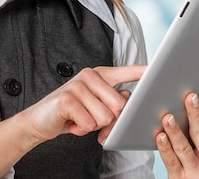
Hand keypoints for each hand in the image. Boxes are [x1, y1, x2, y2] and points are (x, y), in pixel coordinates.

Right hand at [0, 65, 144, 178]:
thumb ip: (113, 101)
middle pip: (119, 105)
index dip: (143, 72)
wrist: (39, 120)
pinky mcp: (67, 99)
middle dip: (109, 121)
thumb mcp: (96, 105)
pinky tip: (71, 123)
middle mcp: (90, 75)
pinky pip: (88, 123)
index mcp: (101, 75)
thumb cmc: (72, 113)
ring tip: (80, 119)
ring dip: (93, 126)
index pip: (127, 71)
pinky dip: (81, 130)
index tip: (159, 69)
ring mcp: (78, 85)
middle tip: (91, 120)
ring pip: (105, 117)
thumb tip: (129, 103)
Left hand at [156, 84, 198, 178]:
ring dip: (175, 131)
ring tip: (168, 116)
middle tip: (190, 96)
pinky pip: (170, 161)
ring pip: (184, 147)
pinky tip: (159, 135)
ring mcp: (195, 170)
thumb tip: (196, 100)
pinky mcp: (179, 178)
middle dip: (196, 114)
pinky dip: (165, 148)